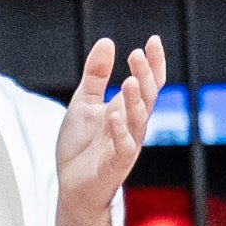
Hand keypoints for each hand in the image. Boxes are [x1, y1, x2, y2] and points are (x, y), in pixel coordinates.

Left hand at [55, 34, 164, 217]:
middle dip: (145, 75)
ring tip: (129, 80)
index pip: (149, 82)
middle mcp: (133, 124)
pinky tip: (114, 115)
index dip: (154, 63)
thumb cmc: (81, 145)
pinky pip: (124, 146)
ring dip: (135, 100)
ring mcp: (127, 144)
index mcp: (127, 108)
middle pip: (147, 96)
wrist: (72, 185)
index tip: (153, 39)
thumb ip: (95, 75)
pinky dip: (120, 131)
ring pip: (139, 119)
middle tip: (137, 53)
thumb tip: (107, 41)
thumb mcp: (83, 103)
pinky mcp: (116, 164)